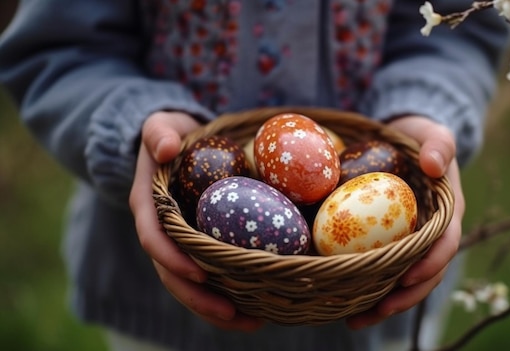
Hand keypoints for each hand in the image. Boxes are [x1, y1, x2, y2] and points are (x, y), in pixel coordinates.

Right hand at [129, 111, 263, 330]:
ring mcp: (179, 244)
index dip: (173, 258)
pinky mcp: (199, 247)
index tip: (200, 271)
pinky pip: (211, 276)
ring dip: (218, 308)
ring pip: (192, 284)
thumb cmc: (170, 134)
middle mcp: (160, 232)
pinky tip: (259, 307)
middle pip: (173, 273)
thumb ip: (158, 132)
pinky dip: (231, 295)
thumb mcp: (160, 125)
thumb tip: (165, 148)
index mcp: (148, 206)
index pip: (154, 238)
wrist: (174, 145)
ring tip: (252, 322)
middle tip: (233, 313)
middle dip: (199, 298)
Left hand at [346, 115, 464, 328]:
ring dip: (383, 302)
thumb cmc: (420, 139)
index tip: (408, 277)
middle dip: (405, 296)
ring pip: (403, 281)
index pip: (446, 244)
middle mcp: (432, 234)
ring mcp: (411, 242)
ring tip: (355, 319)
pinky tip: (344, 302)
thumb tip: (434, 166)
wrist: (405, 142)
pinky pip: (382, 269)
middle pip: (425, 274)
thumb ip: (440, 144)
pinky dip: (367, 288)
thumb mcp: (433, 134)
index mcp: (448, 213)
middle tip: (378, 309)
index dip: (430, 263)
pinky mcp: (390, 243)